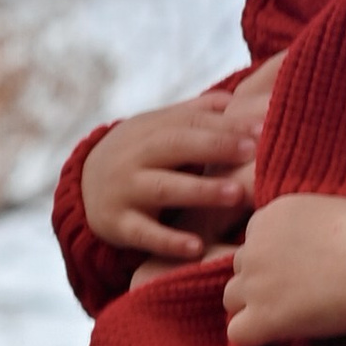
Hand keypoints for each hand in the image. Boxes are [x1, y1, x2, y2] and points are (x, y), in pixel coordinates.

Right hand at [82, 66, 272, 259]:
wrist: (83, 187)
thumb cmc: (141, 156)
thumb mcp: (159, 129)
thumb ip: (198, 113)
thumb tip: (243, 97)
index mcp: (151, 129)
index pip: (190, 121)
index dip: (226, 125)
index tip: (262, 129)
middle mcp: (135, 155)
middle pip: (175, 146)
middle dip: (215, 146)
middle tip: (254, 151)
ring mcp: (124, 190)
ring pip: (162, 188)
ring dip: (200, 191)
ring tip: (236, 195)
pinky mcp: (117, 224)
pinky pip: (143, 233)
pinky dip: (169, 241)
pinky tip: (197, 248)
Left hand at [223, 194, 345, 345]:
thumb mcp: (331, 212)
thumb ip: (308, 225)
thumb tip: (314, 242)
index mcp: (270, 216)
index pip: (254, 239)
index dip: (274, 258)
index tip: (299, 268)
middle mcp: (255, 246)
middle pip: (241, 268)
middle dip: (262, 280)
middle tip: (295, 294)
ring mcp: (255, 282)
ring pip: (232, 298)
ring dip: (253, 307)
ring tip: (287, 315)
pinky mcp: (264, 316)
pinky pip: (238, 333)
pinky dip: (253, 337)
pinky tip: (275, 336)